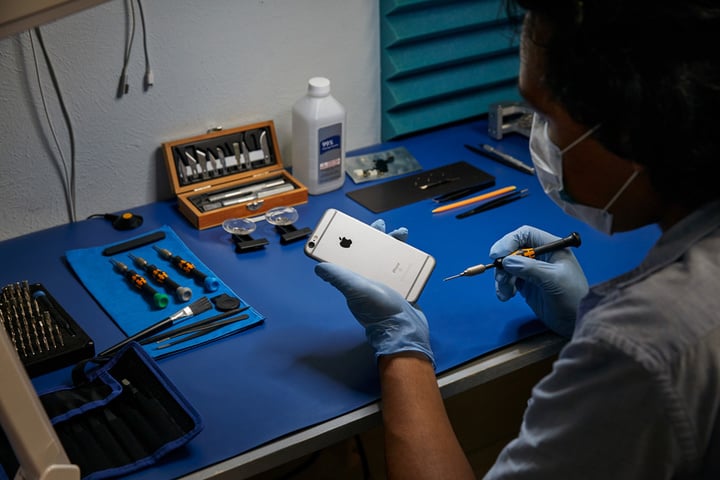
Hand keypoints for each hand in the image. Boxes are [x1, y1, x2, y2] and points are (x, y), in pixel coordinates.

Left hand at [314, 218, 431, 365]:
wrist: (405, 329)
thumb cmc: (379, 310)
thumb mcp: (356, 290)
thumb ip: (338, 278)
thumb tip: (318, 267)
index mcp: (355, 278)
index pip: (348, 255)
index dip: (348, 240)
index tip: (351, 227)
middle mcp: (369, 278)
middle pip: (369, 252)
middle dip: (374, 237)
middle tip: (380, 224)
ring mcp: (386, 281)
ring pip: (387, 256)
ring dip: (392, 243)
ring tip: (401, 232)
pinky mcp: (401, 285)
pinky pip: (401, 266)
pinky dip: (405, 255)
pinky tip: (410, 249)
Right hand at [489, 225, 587, 336]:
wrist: (575, 322)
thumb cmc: (573, 297)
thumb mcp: (553, 280)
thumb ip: (530, 269)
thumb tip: (507, 261)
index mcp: (551, 247)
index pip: (526, 235)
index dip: (510, 241)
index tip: (499, 254)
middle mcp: (540, 256)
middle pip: (513, 250)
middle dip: (503, 263)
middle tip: (501, 278)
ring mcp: (532, 270)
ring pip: (508, 266)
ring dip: (502, 278)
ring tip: (505, 292)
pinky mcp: (526, 284)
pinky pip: (508, 280)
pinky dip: (503, 286)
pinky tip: (506, 296)